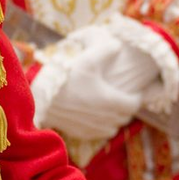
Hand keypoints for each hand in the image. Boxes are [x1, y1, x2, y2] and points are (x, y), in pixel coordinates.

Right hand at [32, 22, 169, 139]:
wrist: (39, 97)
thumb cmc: (65, 77)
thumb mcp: (88, 58)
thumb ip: (106, 50)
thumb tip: (118, 45)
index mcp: (110, 101)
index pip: (133, 104)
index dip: (138, 97)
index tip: (138, 90)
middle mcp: (104, 119)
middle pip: (124, 117)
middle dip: (127, 107)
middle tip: (125, 95)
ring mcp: (91, 129)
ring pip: (112, 128)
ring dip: (116, 118)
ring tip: (111, 106)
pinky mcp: (79, 133)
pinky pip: (98, 133)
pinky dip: (102, 126)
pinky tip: (96, 115)